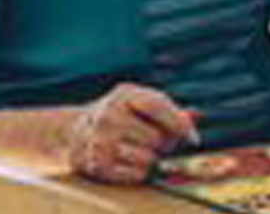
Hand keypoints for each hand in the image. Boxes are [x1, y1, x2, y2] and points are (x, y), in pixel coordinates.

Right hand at [65, 84, 199, 183]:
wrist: (74, 130)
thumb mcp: (139, 103)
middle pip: (158, 138)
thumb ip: (167, 110)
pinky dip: (139, 172)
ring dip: (151, 159)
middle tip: (154, 142)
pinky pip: (136, 174)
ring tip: (138, 151)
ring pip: (149, 159)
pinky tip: (128, 162)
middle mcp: (110, 114)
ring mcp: (101, 139)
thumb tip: (195, 116)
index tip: (193, 139)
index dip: (180, 123)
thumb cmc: (118, 115)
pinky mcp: (97, 163)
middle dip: (163, 144)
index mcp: (124, 95)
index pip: (158, 105)